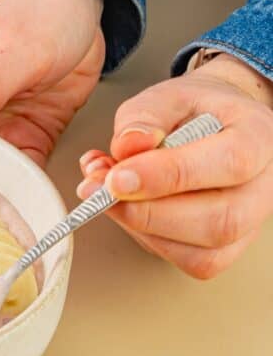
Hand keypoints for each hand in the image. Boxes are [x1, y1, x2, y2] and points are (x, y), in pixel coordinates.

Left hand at [78, 54, 272, 278]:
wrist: (214, 123)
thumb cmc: (195, 109)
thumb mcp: (169, 94)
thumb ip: (145, 116)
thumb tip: (127, 147)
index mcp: (258, 137)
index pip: (228, 163)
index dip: (170, 175)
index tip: (119, 177)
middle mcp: (263, 187)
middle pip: (218, 220)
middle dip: (147, 212)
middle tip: (99, 190)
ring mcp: (249, 223)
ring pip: (203, 253)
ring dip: (141, 227)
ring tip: (104, 191)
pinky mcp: (225, 247)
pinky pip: (189, 261)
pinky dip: (146, 238)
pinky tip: (123, 206)